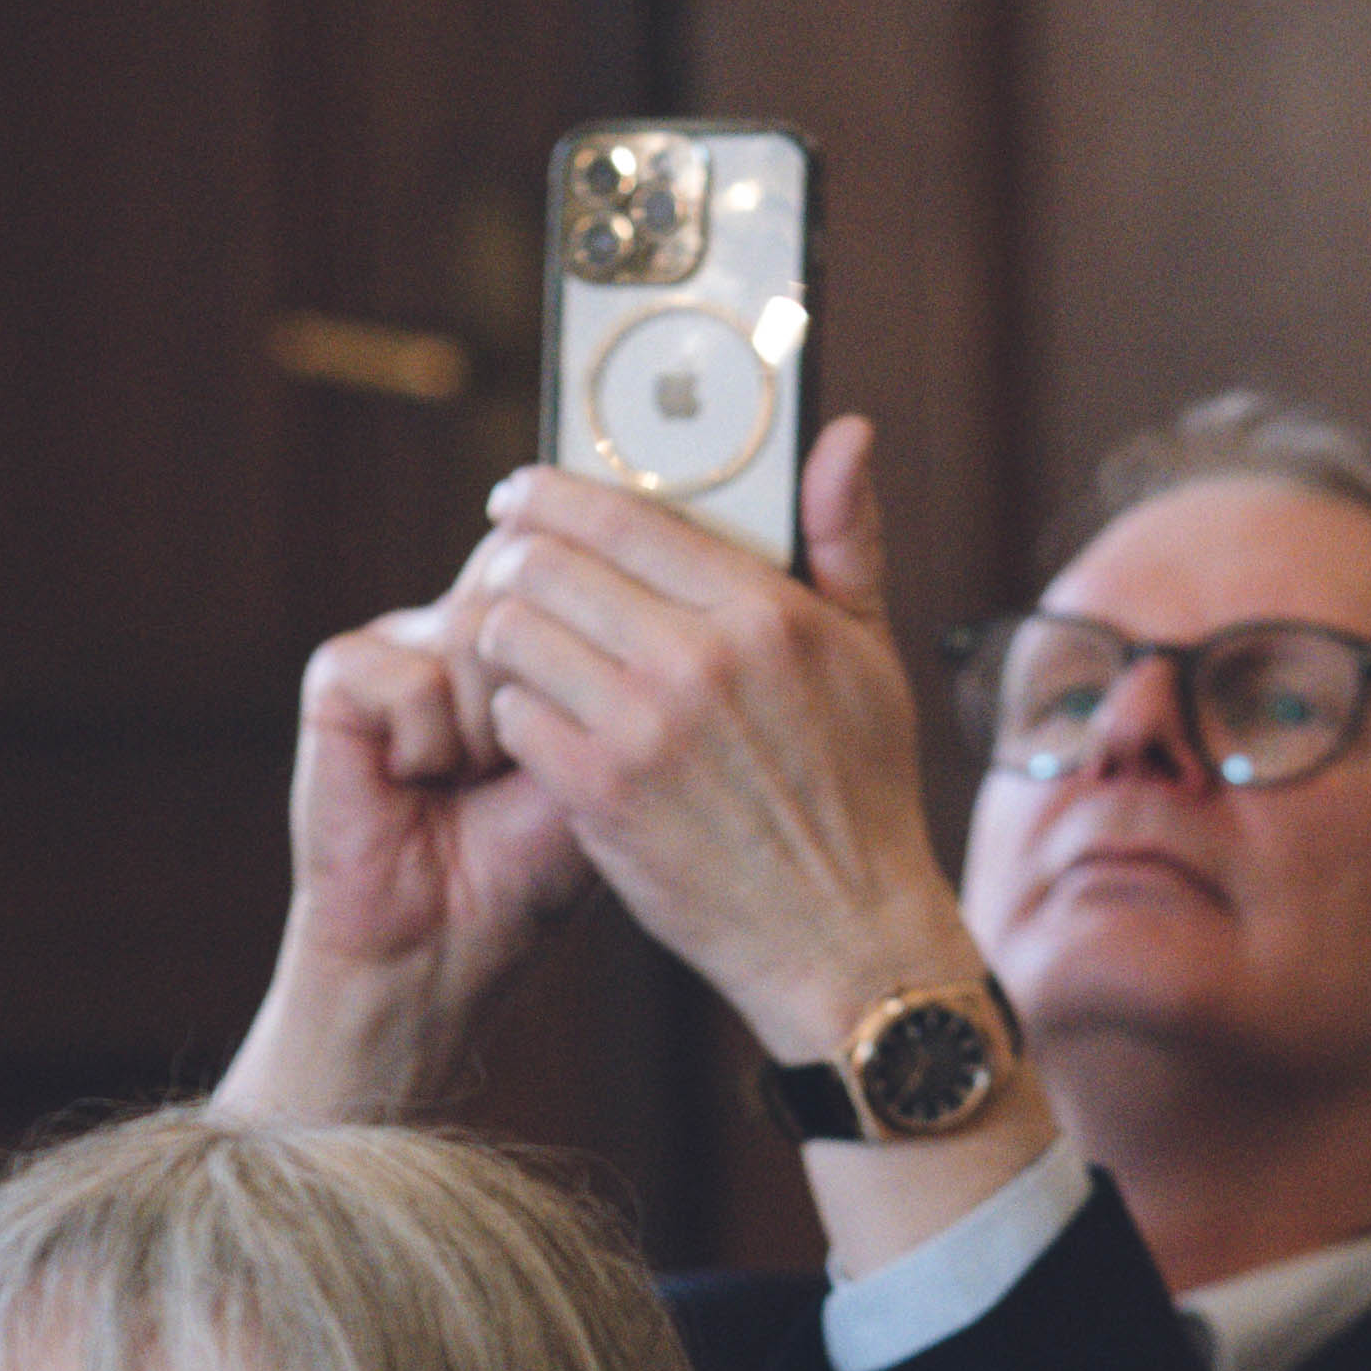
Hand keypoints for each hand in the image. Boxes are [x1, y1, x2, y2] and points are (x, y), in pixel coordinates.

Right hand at [220, 605, 596, 1123]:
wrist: (445, 940)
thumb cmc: (525, 862)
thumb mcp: (595, 749)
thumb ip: (598, 655)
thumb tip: (595, 573)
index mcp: (522, 634)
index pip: (565, 564)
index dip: (582, 643)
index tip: (574, 731)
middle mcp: (457, 623)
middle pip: (524, 591)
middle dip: (541, 698)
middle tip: (507, 773)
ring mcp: (397, 642)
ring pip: (475, 634)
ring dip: (487, 734)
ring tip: (463, 783)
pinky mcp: (340, 673)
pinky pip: (412, 679)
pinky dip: (426, 746)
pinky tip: (411, 781)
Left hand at [440, 421, 990, 1075]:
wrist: (846, 938)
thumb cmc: (861, 792)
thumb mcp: (870, 654)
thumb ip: (844, 537)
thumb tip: (842, 432)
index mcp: (766, 610)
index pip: (622, 514)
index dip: (553, 495)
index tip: (521, 496)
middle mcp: (700, 658)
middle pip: (547, 563)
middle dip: (511, 559)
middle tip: (501, 571)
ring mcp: (645, 729)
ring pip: (513, 634)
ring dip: (500, 638)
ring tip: (508, 650)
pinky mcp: (602, 797)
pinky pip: (511, 718)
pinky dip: (508, 716)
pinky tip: (528, 724)